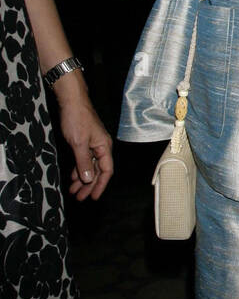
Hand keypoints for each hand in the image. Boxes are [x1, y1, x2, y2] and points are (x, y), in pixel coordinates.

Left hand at [55, 82, 113, 199]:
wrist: (71, 101)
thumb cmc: (77, 118)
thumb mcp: (79, 143)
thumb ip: (84, 162)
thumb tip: (88, 179)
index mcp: (104, 147)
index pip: (106, 171)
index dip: (100, 185)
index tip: (93, 197)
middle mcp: (101, 147)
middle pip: (98, 171)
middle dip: (89, 185)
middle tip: (80, 197)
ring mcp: (93, 144)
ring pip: (90, 166)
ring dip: (82, 178)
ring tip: (74, 190)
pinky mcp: (85, 141)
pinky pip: (84, 159)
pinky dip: (79, 168)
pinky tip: (74, 176)